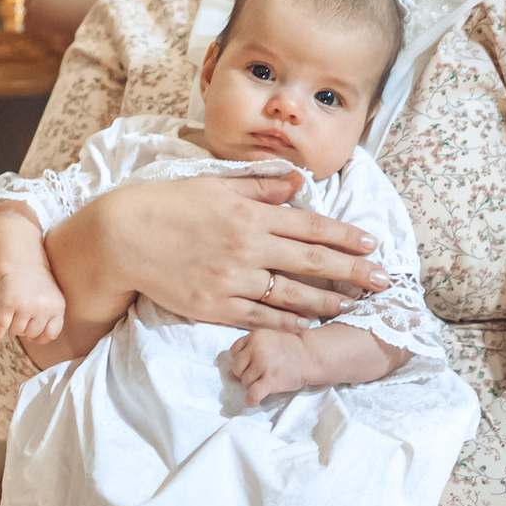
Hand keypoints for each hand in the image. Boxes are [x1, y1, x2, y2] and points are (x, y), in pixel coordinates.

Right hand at [0, 265, 65, 346]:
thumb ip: (51, 319)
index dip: (41, 337)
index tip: (35, 335)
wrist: (22, 264)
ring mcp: (25, 305)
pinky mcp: (8, 303)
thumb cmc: (38, 286)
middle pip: (31, 334)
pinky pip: (1, 326)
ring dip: (13, 325)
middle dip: (25, 329)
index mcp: (57, 307)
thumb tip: (37, 341)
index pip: (51, 334)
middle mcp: (43, 307)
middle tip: (23, 316)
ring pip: (16, 331)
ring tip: (15, 312)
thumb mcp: (53, 300)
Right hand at [49, 173, 388, 339]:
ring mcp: (232, 280)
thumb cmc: (168, 205)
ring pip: (291, 295)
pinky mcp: (215, 306)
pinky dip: (287, 320)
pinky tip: (307, 322)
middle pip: (312, 263)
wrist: (123, 238)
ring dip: (326, 301)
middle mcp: (248, 248)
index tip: (371, 245)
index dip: (345, 238)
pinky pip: (261, 316)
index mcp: (251, 215)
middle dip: (353, 273)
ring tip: (352, 305)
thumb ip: (260, 187)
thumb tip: (298, 183)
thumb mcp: (216, 185)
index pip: (311, 227)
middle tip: (383, 283)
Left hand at [229, 328, 320, 403]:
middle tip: (258, 375)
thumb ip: (253, 346)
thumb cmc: (291, 348)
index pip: (234, 352)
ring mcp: (262, 365)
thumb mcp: (269, 338)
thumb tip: (234, 368)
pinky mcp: (270, 380)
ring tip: (264, 383)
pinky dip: (251, 399)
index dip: (241, 360)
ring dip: (252, 386)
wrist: (311, 355)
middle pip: (236, 368)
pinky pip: (252, 394)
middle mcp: (256, 349)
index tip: (250, 364)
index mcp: (254, 337)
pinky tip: (254, 401)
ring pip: (245, 382)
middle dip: (245, 374)